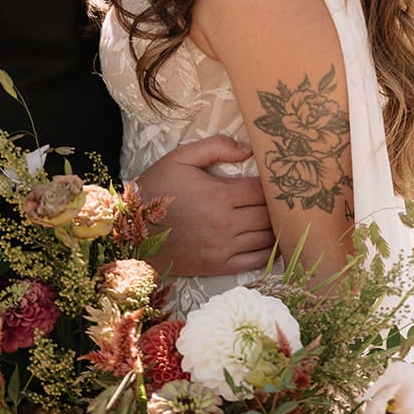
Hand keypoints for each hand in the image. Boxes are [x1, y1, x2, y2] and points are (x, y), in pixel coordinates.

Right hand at [134, 135, 275, 276]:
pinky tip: (270, 241)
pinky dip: (269, 252)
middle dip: (277, 205)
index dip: (274, 184)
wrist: (131, 230)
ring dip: (276, 227)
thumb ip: (216, 147)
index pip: (263, 190)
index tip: (276, 180)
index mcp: (220, 195)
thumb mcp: (181, 158)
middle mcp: (226, 224)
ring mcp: (223, 248)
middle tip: (281, 198)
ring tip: (278, 217)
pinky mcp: (219, 266)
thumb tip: (249, 150)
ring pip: (267, 238)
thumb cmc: (158, 188)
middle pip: (269, 214)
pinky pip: (257, 261)